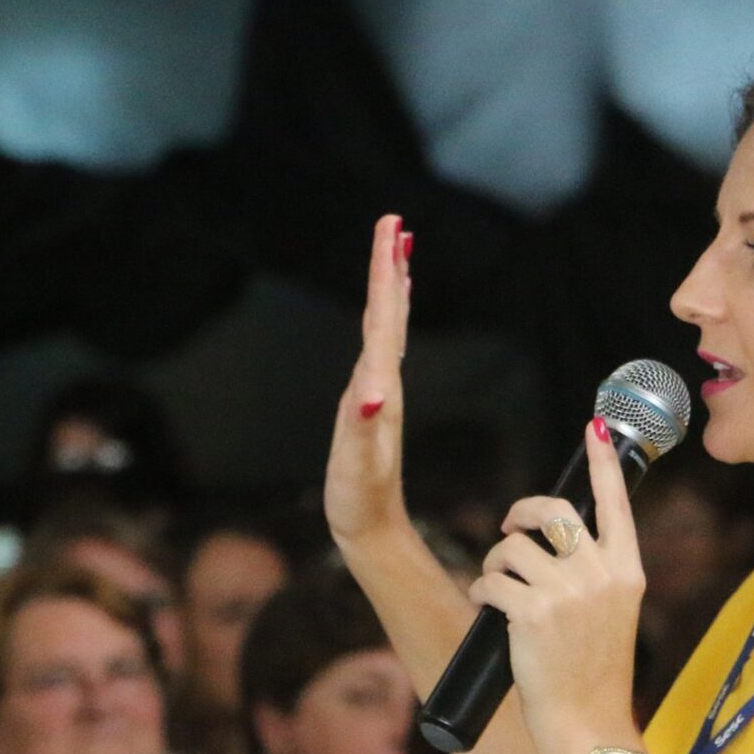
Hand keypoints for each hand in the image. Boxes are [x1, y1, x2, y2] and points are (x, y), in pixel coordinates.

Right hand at [326, 215, 413, 547]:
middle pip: (388, 314)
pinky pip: (377, 350)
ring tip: (393, 253)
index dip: (386, 273)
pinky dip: (380, 322)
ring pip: (386, 328)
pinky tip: (381, 317)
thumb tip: (371, 395)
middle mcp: (383, 384)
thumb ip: (364, 429)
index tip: (393, 230)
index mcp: (380, 388)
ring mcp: (378, 394)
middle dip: (389, 266)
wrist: (371, 530)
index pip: (384, 318)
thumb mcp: (359, 464)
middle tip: (393, 223)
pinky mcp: (370, 406)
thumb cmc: (359, 499)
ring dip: (389, 288)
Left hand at [474, 425, 647, 753]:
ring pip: (514, 548)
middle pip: (553, 512)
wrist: (588, 725)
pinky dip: (483, 591)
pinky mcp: (532, 613)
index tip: (595, 428)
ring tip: (500, 592)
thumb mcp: (612, 616)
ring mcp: (568, 593)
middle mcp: (601, 575)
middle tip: (509, 529)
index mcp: (628, 572)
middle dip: (522, 513)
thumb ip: (595, 575)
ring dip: (496, 566)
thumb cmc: (594, 675)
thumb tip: (556, 541)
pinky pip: (491, 581)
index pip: (615, 503)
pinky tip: (490, 609)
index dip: (601, 462)